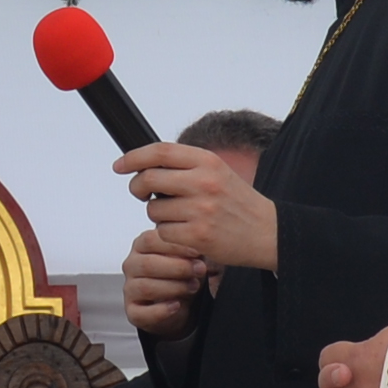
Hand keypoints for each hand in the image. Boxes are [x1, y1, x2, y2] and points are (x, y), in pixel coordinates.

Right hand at [115, 229, 204, 338]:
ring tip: (192, 287)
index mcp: (142, 246)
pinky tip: (176, 305)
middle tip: (198, 270)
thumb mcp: (188, 257)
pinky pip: (142, 312)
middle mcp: (132, 265)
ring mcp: (130, 289)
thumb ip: (188, 250)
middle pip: (147, 264)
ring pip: (145, 287)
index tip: (196, 251)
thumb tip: (198, 247)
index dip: (175, 246)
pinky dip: (161, 310)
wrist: (181, 303)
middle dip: (178, 268)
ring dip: (173, 287)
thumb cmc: (182, 275)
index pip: (150, 240)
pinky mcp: (133, 312)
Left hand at [116, 143, 281, 279]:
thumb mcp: (217, 172)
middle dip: (137, 187)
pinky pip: (163, 232)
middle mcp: (203, 182)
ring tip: (180, 216)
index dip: (134, 157)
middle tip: (142, 194)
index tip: (120, 165)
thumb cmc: (238, 203)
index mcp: (208, 161)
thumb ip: (185, 166)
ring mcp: (200, 210)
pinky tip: (186, 232)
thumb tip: (143, 165)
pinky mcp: (197, 235)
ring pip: (153, 210)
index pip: (160, 151)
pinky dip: (168, 233)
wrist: (268, 233)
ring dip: (158, 215)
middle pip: (149, 179)